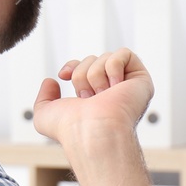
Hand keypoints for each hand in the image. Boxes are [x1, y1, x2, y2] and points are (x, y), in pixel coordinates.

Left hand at [31, 47, 154, 146]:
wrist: (90, 131)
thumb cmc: (69, 128)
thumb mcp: (44, 114)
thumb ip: (44, 98)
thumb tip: (51, 81)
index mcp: (95, 98)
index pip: (85, 67)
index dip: (73, 66)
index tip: (63, 76)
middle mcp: (112, 92)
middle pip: (92, 59)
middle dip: (82, 75)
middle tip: (89, 98)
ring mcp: (128, 86)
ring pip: (105, 57)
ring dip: (94, 75)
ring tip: (102, 96)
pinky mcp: (141, 80)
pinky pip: (124, 54)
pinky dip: (112, 67)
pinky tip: (114, 87)